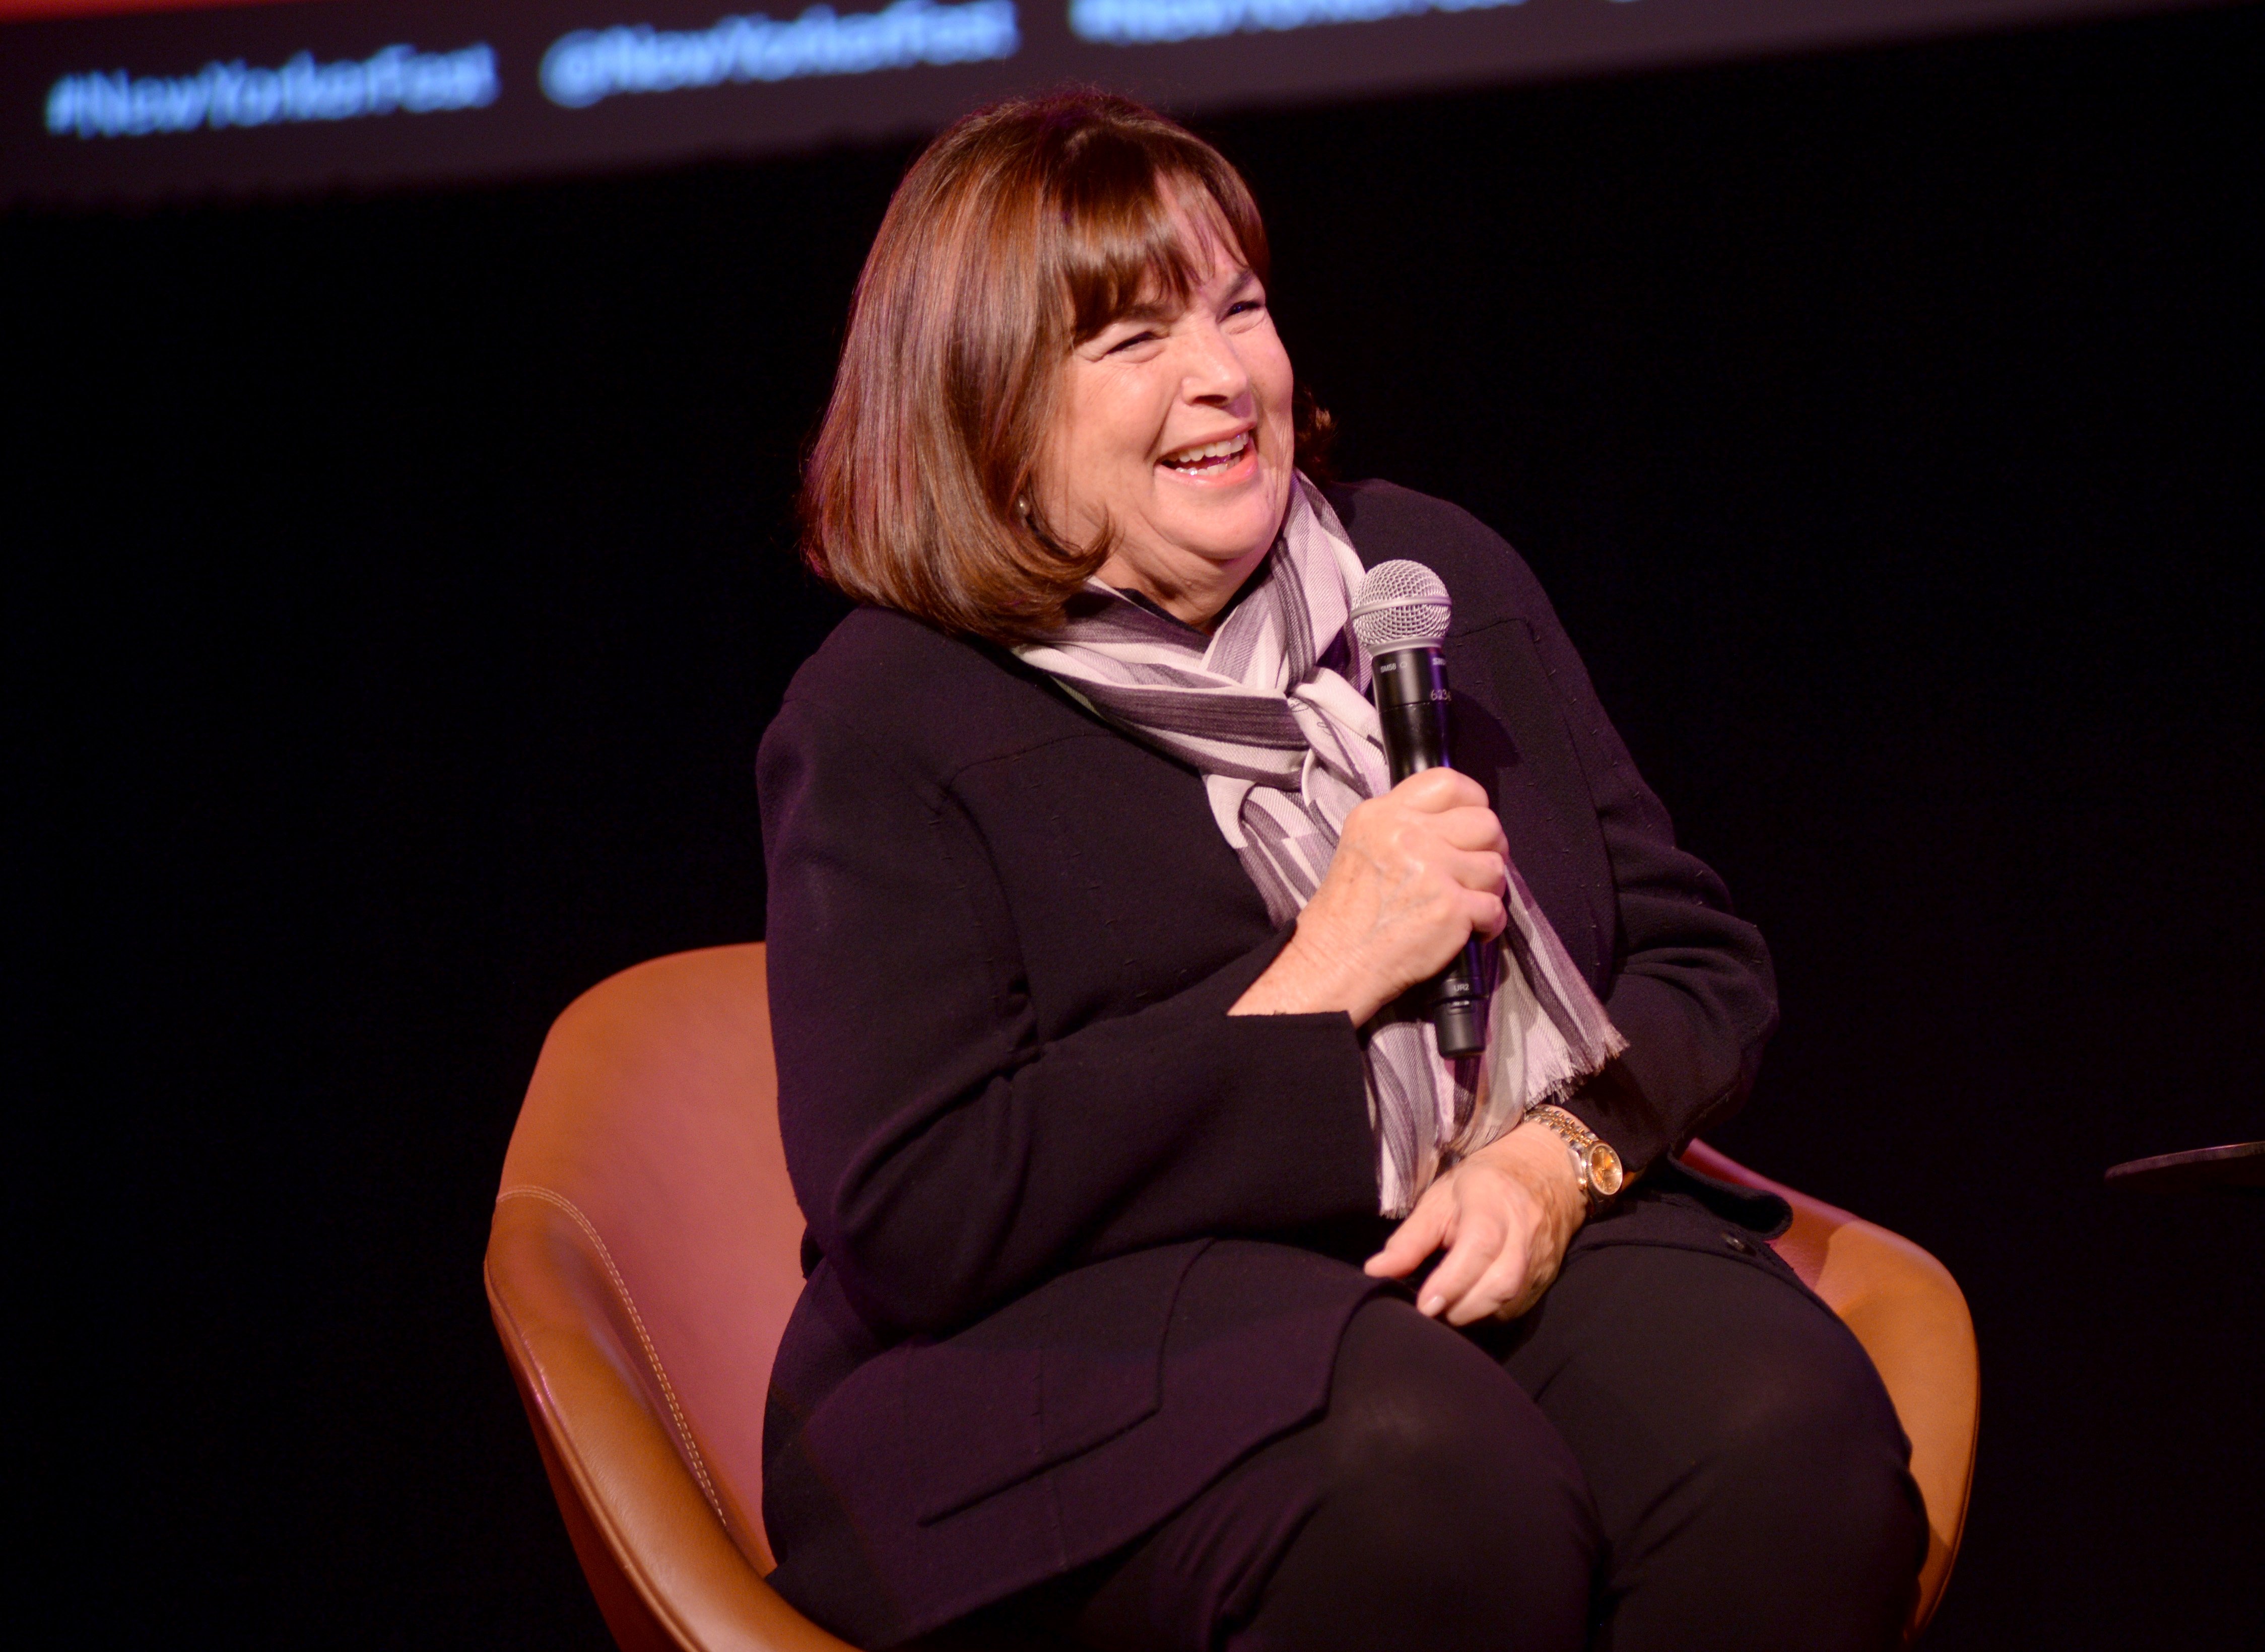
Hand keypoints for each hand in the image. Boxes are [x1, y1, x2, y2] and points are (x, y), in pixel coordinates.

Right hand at [1230, 768, 1507, 1022]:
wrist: (1337, 961)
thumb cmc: (1350, 911)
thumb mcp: (1363, 843)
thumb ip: (1404, 825)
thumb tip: (1456, 821)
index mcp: (1384, 814)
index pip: (1449, 783)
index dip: (1473, 803)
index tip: (1471, 826)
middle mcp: (1408, 835)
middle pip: (1485, 822)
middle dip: (1488, 848)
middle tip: (1473, 870)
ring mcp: (1432, 870)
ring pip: (1495, 866)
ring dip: (1487, 889)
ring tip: (1464, 903)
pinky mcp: (1450, 908)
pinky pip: (1495, 908)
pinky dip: (1489, 924)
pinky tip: (1468, 929)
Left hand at [1361, 1122, 1586, 1324]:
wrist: (1545, 1174)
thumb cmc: (1482, 1186)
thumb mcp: (1440, 1199)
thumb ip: (1410, 1238)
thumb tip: (1375, 1271)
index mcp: (1493, 1201)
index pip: (1479, 1245)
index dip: (1452, 1280)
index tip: (1424, 1304)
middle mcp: (1524, 1230)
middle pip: (1501, 1281)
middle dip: (1460, 1305)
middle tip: (1429, 1309)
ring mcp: (1541, 1256)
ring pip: (1511, 1299)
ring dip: (1474, 1313)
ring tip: (1446, 1308)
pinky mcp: (1547, 1277)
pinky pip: (1519, 1306)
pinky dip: (1490, 1313)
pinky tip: (1470, 1306)